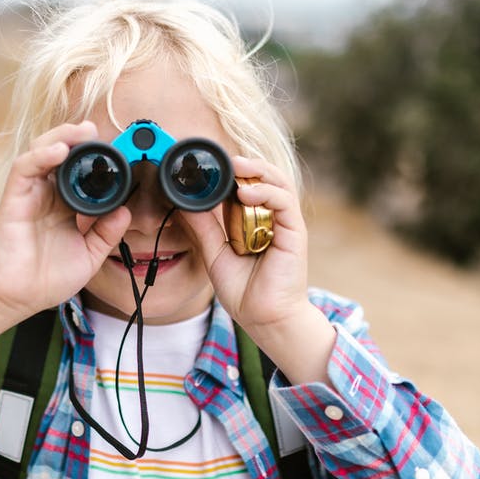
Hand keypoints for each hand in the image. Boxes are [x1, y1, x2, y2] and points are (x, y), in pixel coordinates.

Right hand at [0, 121, 131, 320]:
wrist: (17, 298)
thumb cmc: (46, 279)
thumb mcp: (89, 255)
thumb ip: (106, 233)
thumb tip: (126, 211)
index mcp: (65, 205)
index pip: (80, 171)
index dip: (96, 157)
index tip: (117, 151)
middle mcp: (47, 194)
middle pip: (61, 153)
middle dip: (78, 137)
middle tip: (98, 132)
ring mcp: (30, 194)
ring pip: (42, 151)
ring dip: (62, 136)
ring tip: (83, 132)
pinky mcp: (14, 198)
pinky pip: (25, 168)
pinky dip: (42, 155)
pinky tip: (59, 151)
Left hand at [179, 156, 312, 328]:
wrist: (263, 318)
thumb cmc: (245, 291)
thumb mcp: (215, 254)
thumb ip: (204, 229)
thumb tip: (184, 204)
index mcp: (256, 221)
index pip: (247, 186)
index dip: (232, 173)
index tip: (209, 166)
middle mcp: (272, 218)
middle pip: (266, 178)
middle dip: (246, 165)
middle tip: (223, 159)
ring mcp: (285, 224)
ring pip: (278, 183)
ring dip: (257, 171)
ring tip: (236, 167)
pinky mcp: (295, 232)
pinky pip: (284, 202)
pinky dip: (266, 192)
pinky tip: (245, 193)